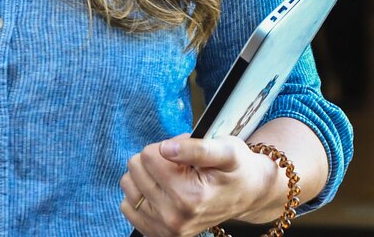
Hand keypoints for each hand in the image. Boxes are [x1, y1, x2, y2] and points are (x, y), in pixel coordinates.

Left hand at [119, 133, 278, 236]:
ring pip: (129, 185)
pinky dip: (141, 193)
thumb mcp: (226, 149)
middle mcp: (175, 218)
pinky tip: (163, 191)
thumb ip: (196, 148)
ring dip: (147, 175)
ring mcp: (165, 230)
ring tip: (173, 177)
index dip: (169, 145)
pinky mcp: (159, 234)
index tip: (188, 152)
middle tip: (182, 164)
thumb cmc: (236, 168)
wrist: (246, 195)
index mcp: (190, 196)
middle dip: (158, 158)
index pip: (149, 155)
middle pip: (136, 168)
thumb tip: (164, 149)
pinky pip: (127, 206)